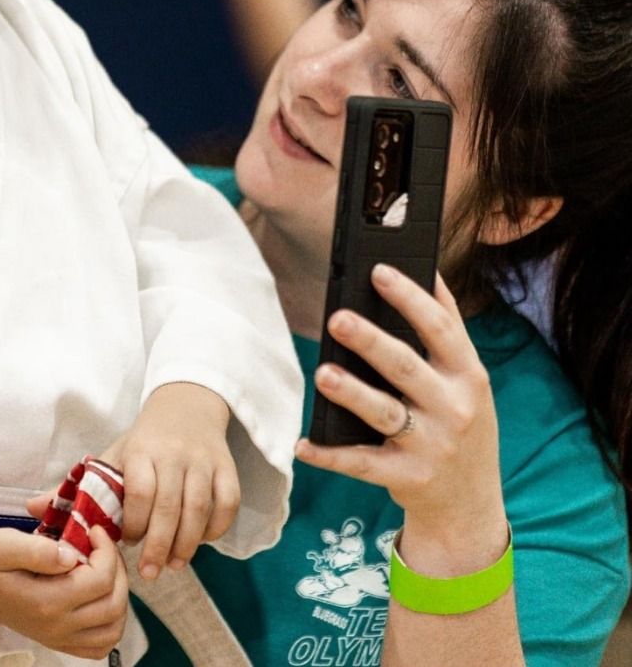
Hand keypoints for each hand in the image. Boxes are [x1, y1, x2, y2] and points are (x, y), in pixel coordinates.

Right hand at [0, 526, 127, 658]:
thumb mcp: (5, 544)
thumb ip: (38, 550)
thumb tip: (71, 556)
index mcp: (45, 601)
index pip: (100, 581)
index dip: (107, 551)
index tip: (95, 530)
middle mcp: (56, 626)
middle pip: (113, 605)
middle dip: (117, 570)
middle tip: (103, 546)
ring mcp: (58, 638)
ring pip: (112, 628)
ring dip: (120, 596)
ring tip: (105, 568)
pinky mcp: (58, 641)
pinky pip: (99, 645)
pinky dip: (111, 623)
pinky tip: (101, 597)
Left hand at [102, 382, 237, 579]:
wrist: (186, 404)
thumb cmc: (145, 440)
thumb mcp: (115, 454)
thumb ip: (84, 486)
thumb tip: (39, 509)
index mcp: (141, 450)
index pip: (139, 492)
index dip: (134, 524)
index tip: (127, 543)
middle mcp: (174, 454)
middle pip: (169, 506)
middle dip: (159, 546)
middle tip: (150, 573)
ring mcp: (203, 460)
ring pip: (199, 508)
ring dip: (187, 543)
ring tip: (174, 564)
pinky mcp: (227, 466)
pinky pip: (228, 502)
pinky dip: (217, 527)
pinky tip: (201, 541)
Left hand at [295, 266, 507, 566]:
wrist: (471, 505)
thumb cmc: (459, 422)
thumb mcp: (468, 379)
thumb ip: (449, 331)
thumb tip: (428, 270)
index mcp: (468, 376)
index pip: (440, 328)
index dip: (410, 298)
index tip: (378, 270)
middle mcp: (454, 409)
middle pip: (405, 367)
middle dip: (371, 341)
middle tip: (337, 317)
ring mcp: (432, 446)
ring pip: (384, 414)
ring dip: (352, 394)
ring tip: (323, 374)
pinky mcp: (407, 479)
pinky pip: (362, 463)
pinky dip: (330, 455)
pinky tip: (303, 445)